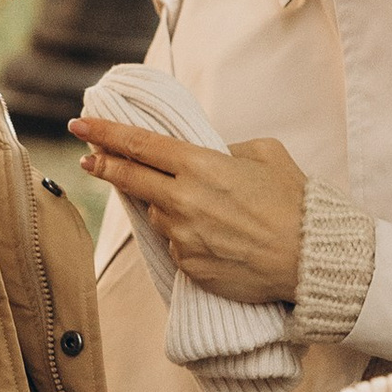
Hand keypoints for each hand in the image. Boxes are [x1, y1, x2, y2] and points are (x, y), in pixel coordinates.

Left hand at [65, 121, 307, 306]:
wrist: (311, 259)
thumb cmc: (294, 201)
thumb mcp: (264, 154)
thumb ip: (224, 149)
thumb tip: (204, 154)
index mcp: (200, 165)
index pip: (139, 144)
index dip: (105, 132)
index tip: (80, 124)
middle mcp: (184, 201)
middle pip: (128, 179)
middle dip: (103, 165)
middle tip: (88, 158)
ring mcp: (184, 237)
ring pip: (157, 215)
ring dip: (166, 206)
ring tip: (207, 210)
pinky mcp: (190, 267)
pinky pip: (177, 245)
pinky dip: (187, 237)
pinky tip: (217, 236)